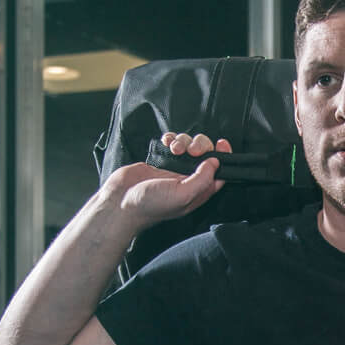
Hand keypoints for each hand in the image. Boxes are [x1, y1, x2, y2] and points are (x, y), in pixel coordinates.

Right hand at [104, 134, 231, 229]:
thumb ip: (202, 179)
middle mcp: (189, 181)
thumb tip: (215, 163)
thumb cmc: (150, 205)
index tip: (223, 144)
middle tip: (192, 150)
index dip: (224, 158)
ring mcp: (175, 170)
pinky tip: (166, 143)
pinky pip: (172, 144)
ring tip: (174, 149)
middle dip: (201, 146)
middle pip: (205, 155)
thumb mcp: (183, 195)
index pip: (219, 173)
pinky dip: (171, 139)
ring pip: (189, 146)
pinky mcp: (161, 161)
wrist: (120, 202)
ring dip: (183, 141)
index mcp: (198, 192)